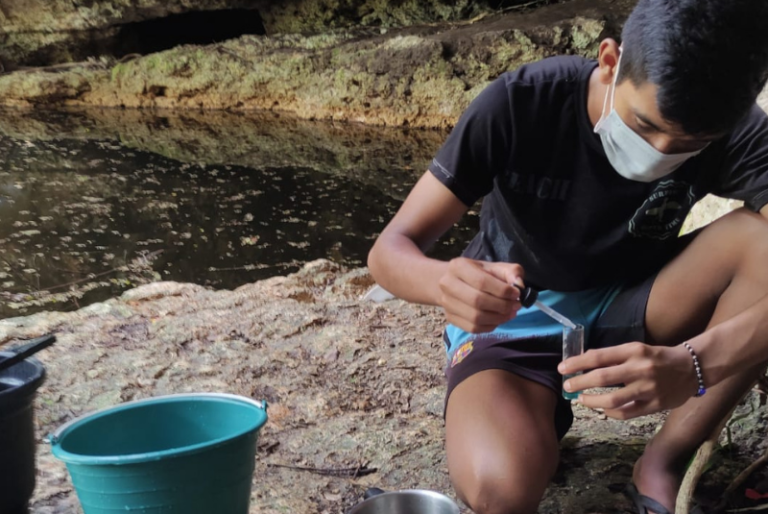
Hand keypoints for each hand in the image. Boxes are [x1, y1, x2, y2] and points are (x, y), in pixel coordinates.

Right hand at [437, 258, 524, 332]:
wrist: (452, 281)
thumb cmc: (477, 273)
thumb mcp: (494, 267)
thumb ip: (510, 271)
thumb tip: (519, 284)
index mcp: (458, 266)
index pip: (481, 281)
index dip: (502, 290)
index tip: (517, 293)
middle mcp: (447, 284)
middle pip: (477, 301)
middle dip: (501, 306)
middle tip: (515, 306)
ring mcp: (447, 303)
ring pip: (475, 317)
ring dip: (498, 318)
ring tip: (510, 313)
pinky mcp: (450, 318)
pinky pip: (473, 328)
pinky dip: (490, 326)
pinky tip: (498, 320)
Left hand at [558, 342, 697, 418]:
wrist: (693, 368)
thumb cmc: (658, 357)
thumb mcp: (636, 349)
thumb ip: (613, 356)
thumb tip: (584, 360)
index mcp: (634, 350)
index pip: (598, 356)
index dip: (577, 363)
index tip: (562, 368)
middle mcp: (640, 368)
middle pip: (602, 377)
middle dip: (580, 382)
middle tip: (567, 386)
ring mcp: (648, 388)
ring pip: (612, 399)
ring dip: (592, 401)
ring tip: (581, 399)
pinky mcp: (655, 405)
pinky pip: (626, 412)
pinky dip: (610, 412)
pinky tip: (602, 409)